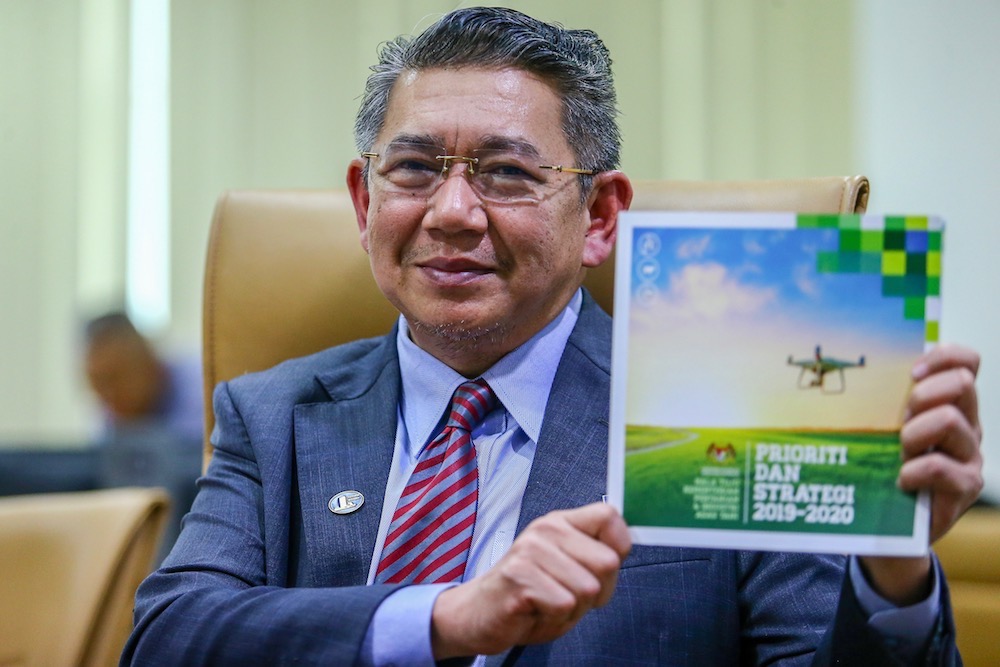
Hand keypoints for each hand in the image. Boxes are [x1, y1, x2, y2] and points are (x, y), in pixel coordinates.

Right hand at [430, 502, 630, 658]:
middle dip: (597, 592)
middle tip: (569, 595)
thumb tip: (623, 548)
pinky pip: (563, 604)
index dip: (619, 547)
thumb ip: (593, 556)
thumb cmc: (530, 594)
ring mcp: (530, 551)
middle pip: (607, 562)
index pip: (609, 516)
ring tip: (548, 603)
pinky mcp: (519, 577)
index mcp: (560, 523)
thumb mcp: (567, 568)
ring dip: (573, 609)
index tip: (603, 569)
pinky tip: (536, 610)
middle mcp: (545, 530)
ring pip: (587, 589)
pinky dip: (555, 618)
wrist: (479, 613)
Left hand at [860, 343, 981, 603]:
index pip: (967, 361)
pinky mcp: (966, 485)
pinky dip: (915, 471)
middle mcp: (967, 424)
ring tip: (900, 452)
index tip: (910, 372)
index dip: (943, 356)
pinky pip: (941, 466)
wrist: (891, 527)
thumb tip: (850, 370)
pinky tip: (902, 480)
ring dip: (914, 433)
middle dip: (922, 394)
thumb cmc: (883, 468)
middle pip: (962, 382)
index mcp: (950, 404)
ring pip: (950, 420)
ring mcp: (970, 455)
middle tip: (900, 419)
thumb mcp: (883, 429)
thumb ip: (883, 402)